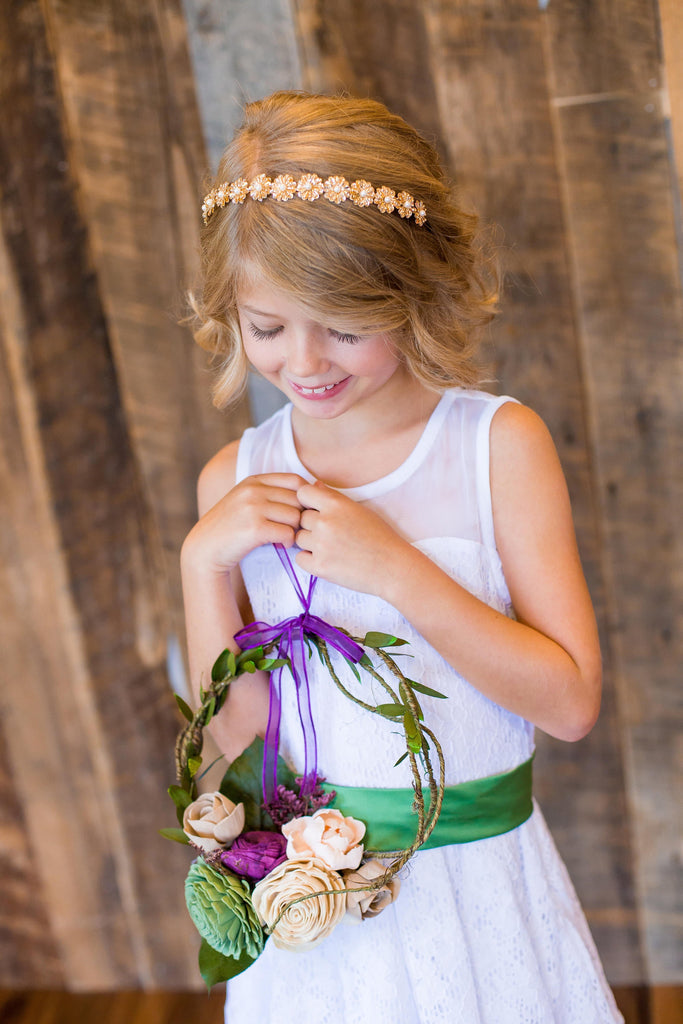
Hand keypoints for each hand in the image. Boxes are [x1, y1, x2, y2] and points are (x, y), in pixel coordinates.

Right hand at [182, 473, 304, 574]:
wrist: (205, 548)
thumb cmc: (232, 527)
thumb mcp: (247, 501)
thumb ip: (273, 493)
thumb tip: (318, 485)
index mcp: (253, 481)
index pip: (295, 480)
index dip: (306, 496)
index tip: (302, 512)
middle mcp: (253, 490)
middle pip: (298, 499)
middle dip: (301, 516)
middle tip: (295, 529)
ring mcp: (252, 508)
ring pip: (295, 516)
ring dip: (295, 530)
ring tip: (286, 537)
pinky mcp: (254, 528)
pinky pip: (288, 533)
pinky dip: (288, 541)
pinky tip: (280, 545)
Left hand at [294, 481, 411, 596]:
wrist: (392, 567)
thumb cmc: (380, 537)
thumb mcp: (359, 510)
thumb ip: (334, 497)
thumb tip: (314, 485)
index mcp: (336, 505)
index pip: (302, 493)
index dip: (308, 502)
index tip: (317, 511)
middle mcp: (325, 522)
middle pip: (301, 518)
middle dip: (312, 526)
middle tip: (333, 535)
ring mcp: (321, 545)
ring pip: (299, 539)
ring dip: (310, 543)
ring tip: (333, 548)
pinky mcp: (319, 567)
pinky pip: (299, 559)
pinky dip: (310, 560)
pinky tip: (329, 560)